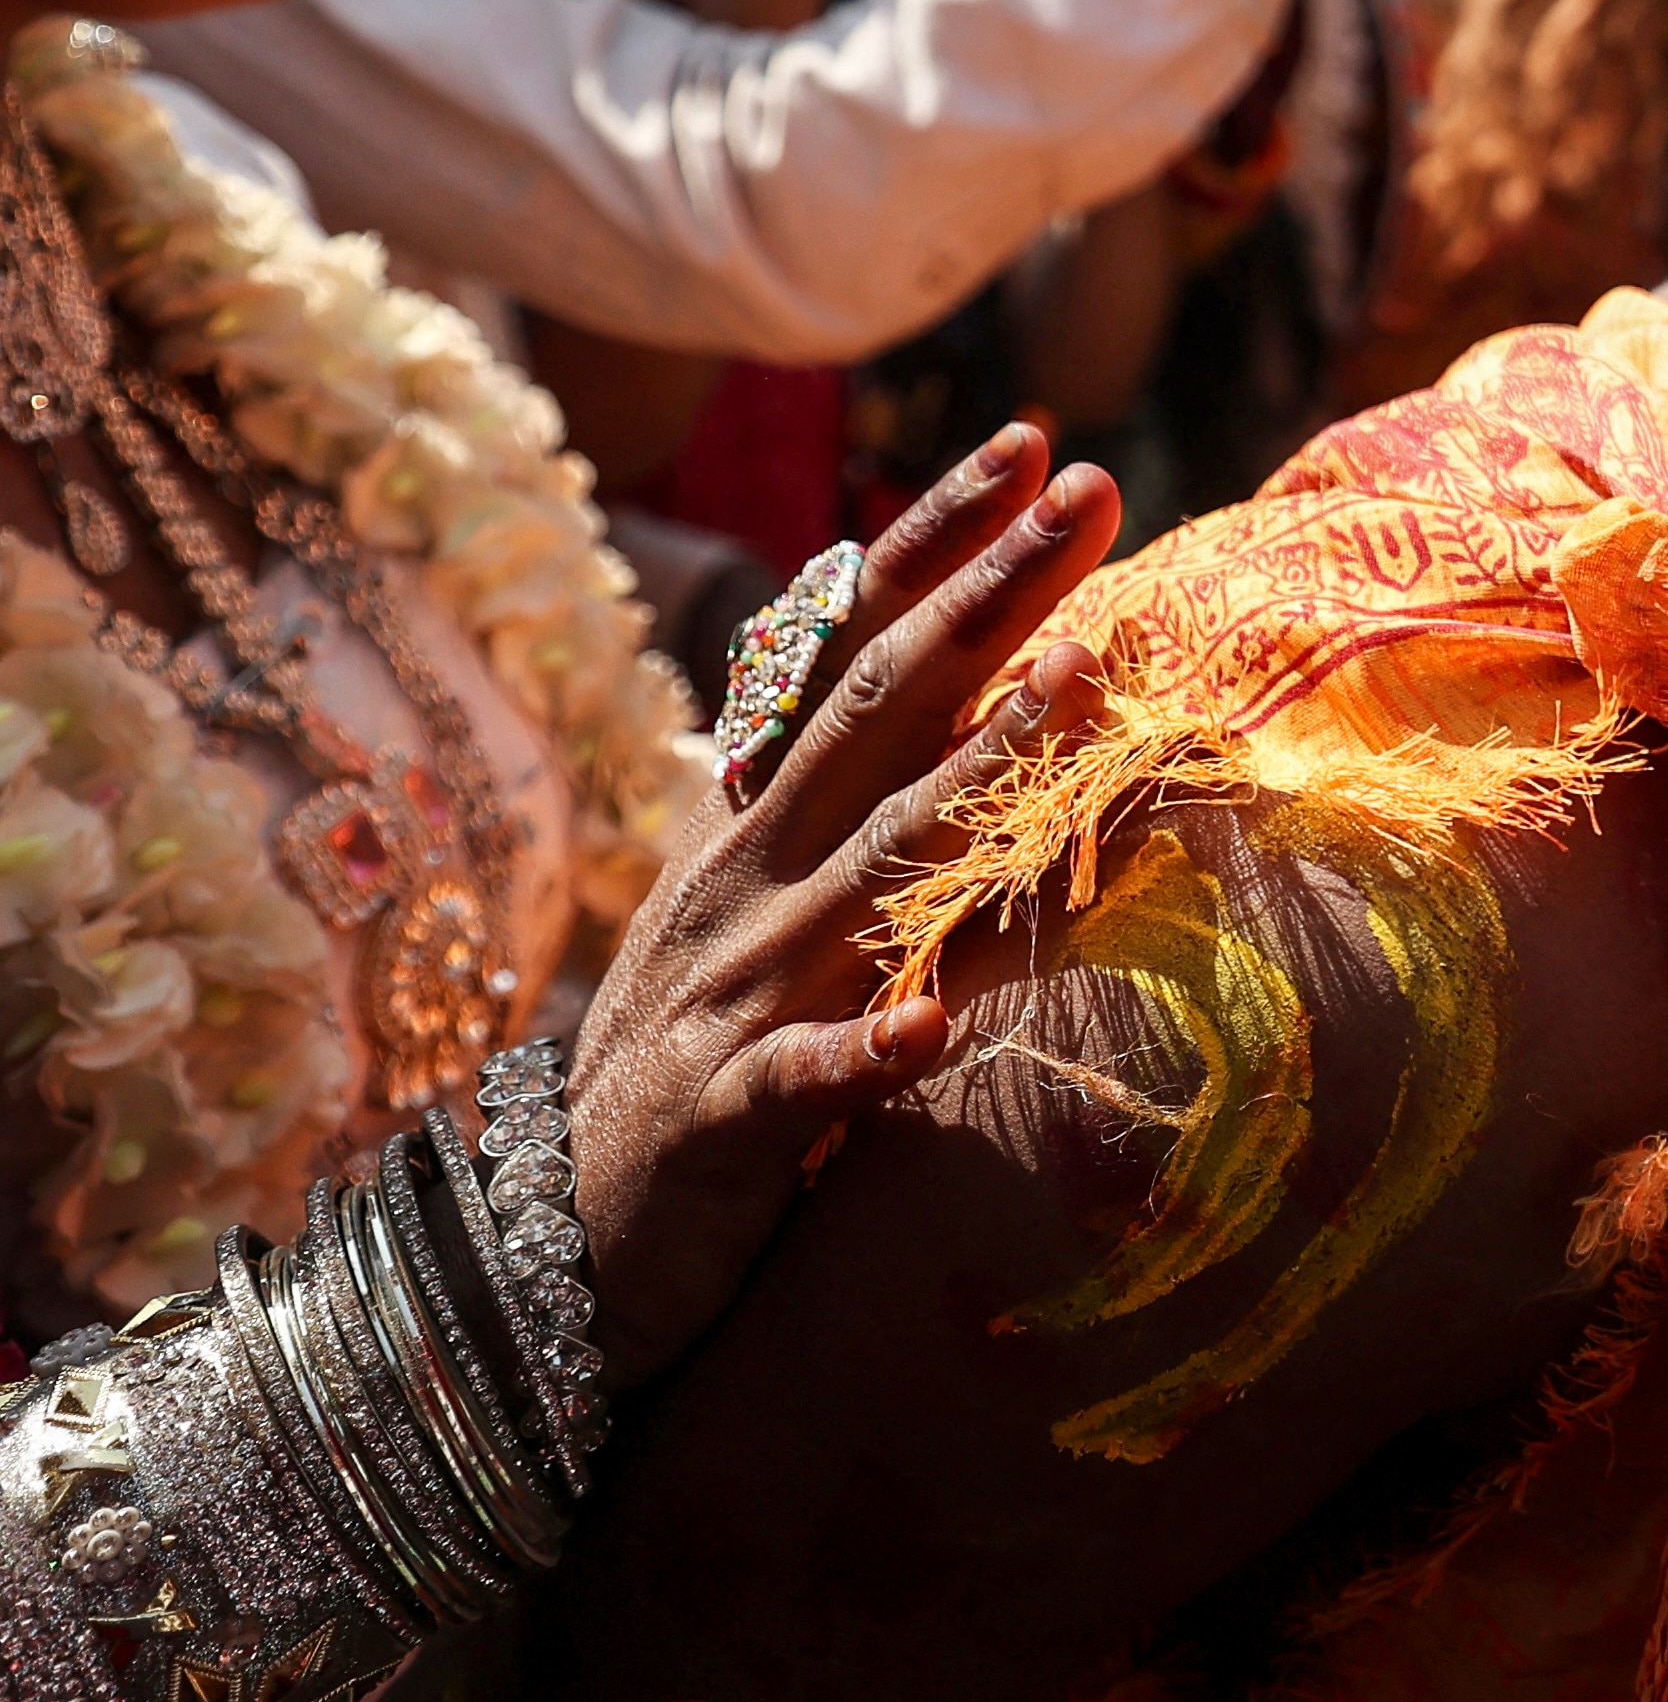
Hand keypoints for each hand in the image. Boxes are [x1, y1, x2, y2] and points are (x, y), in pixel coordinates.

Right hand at [565, 426, 1123, 1388]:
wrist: (548, 1256)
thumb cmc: (703, 1070)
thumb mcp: (777, 918)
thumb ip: (864, 814)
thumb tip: (987, 694)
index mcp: (767, 830)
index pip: (855, 654)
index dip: (937, 549)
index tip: (1035, 445)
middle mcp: (752, 886)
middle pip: (877, 714)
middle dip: (987, 600)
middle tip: (1086, 487)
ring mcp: (734, 997)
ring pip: (867, 871)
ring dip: (971, 781)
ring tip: (1074, 692)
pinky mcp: (726, 1121)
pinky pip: (803, 1082)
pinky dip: (866, 1047)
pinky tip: (932, 1022)